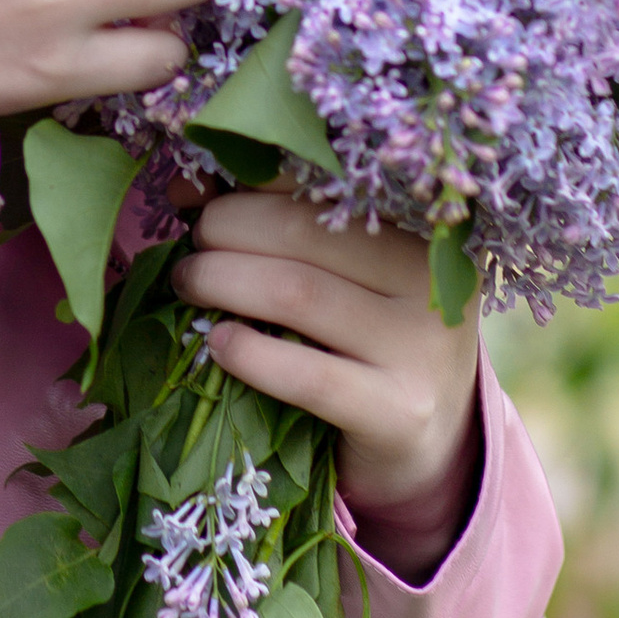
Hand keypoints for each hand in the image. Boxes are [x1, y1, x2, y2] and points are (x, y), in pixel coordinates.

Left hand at [173, 197, 479, 519]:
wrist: (429, 439)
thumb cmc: (368, 340)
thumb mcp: (345, 277)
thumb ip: (284, 227)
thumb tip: (190, 188)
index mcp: (417, 227)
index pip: (321, 182)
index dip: (246, 178)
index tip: (192, 193)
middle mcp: (428, 279)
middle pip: (302, 230)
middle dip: (225, 228)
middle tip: (193, 247)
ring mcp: (419, 347)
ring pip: (297, 293)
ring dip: (222, 281)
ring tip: (189, 286)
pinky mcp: (399, 411)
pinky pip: (309, 377)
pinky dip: (251, 355)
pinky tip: (218, 345)